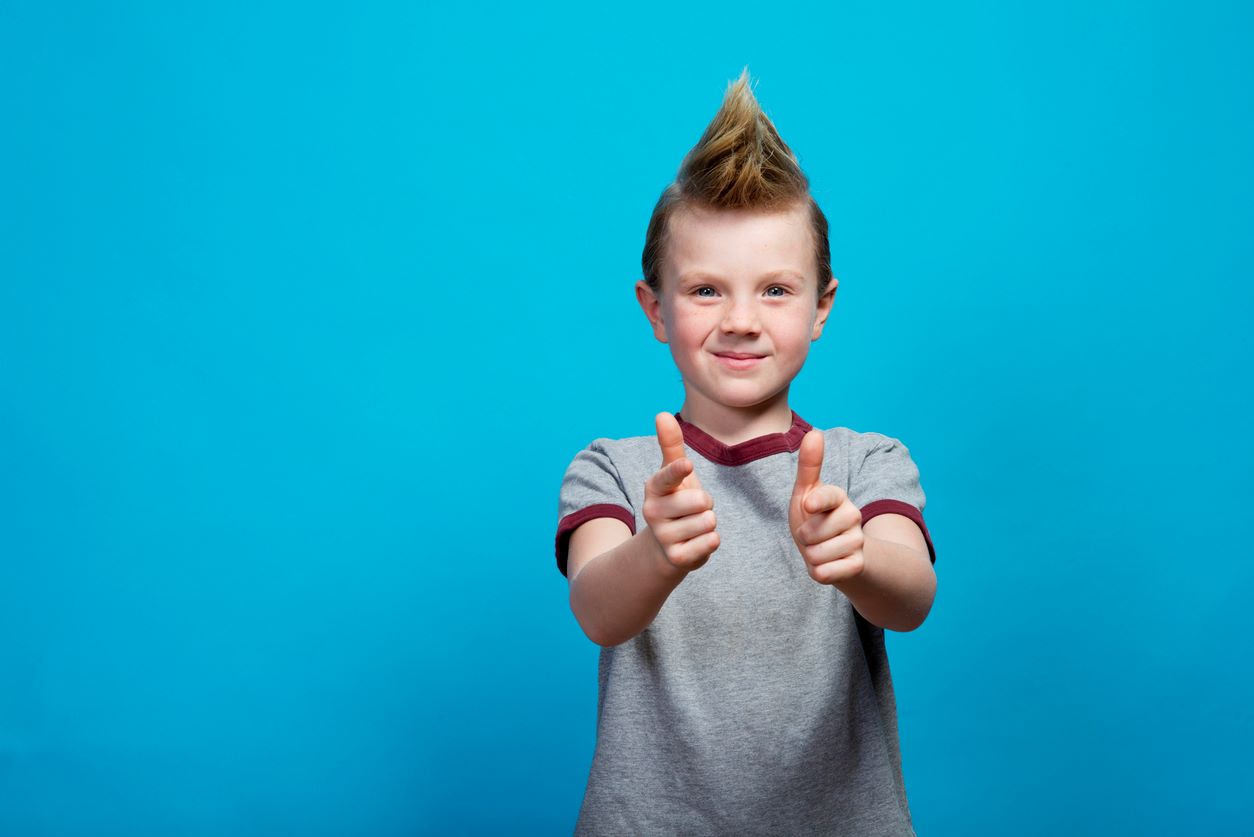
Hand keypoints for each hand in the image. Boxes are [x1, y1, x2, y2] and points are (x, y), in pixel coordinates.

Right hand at [642, 412, 719, 572]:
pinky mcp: (676, 558)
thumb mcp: (674, 473)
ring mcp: (663, 536)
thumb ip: (671, 445)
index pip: (667, 477)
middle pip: (701, 500)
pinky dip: (711, 541)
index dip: (678, 472)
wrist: (667, 545)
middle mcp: (653, 511)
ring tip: (695, 525)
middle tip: (694, 508)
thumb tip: (661, 413)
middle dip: (706, 503)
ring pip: (708, 522)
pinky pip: (709, 543)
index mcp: (654, 487)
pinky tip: (698, 541)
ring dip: (709, 523)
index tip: (687, 465)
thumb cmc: (676, 500)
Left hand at [789, 429, 865, 584]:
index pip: (828, 496)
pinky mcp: (858, 565)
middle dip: (803, 538)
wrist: (837, 552)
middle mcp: (853, 516)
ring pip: (817, 555)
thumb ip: (809, 465)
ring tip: (819, 548)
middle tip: (811, 535)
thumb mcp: (806, 492)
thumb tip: (815, 432)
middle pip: (812, 533)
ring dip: (810, 556)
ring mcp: (857, 541)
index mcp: (838, 496)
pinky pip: (825, 573)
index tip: (808, 504)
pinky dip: (819, 572)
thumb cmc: (815, 518)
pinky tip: (827, 564)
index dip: (816, 502)